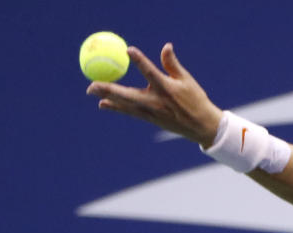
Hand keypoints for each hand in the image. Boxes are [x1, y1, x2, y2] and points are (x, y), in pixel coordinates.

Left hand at [86, 43, 222, 147]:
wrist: (200, 126)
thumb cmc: (195, 100)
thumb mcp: (186, 80)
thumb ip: (172, 64)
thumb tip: (166, 46)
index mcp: (167, 89)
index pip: (151, 72)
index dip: (140, 61)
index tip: (129, 50)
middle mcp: (156, 102)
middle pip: (128, 94)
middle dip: (109, 89)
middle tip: (93, 83)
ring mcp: (151, 112)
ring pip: (125, 104)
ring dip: (107, 97)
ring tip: (91, 90)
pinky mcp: (149, 119)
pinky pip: (129, 112)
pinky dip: (116, 107)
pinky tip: (104, 104)